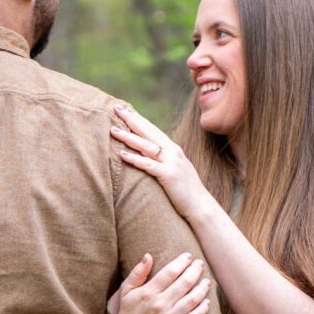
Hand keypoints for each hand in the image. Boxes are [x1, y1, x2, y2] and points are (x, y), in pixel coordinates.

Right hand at [109, 252, 210, 313]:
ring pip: (192, 300)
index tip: (188, 256)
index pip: (170, 272)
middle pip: (184, 283)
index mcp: (149, 292)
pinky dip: (202, 309)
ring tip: (207, 281)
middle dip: (195, 271)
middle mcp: (160, 304)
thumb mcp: (126, 289)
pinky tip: (207, 302)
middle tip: (200, 264)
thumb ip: (138, 272)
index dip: (181, 262)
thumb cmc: (128, 310)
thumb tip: (148, 255)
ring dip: (202, 288)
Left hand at [111, 105, 206, 220]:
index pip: (152, 129)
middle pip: (148, 131)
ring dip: (128, 137)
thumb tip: (148, 154)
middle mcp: (172, 152)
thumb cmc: (185, 189)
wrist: (200, 205)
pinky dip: (134, 159)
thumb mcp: (175, 168)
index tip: (124, 109)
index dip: (138, 118)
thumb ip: (163, 159)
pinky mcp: (168, 175)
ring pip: (145, 146)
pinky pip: (148, 165)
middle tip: (116, 108)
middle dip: (131, 119)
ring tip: (113, 130)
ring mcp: (171, 163)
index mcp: (173, 149)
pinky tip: (122, 154)